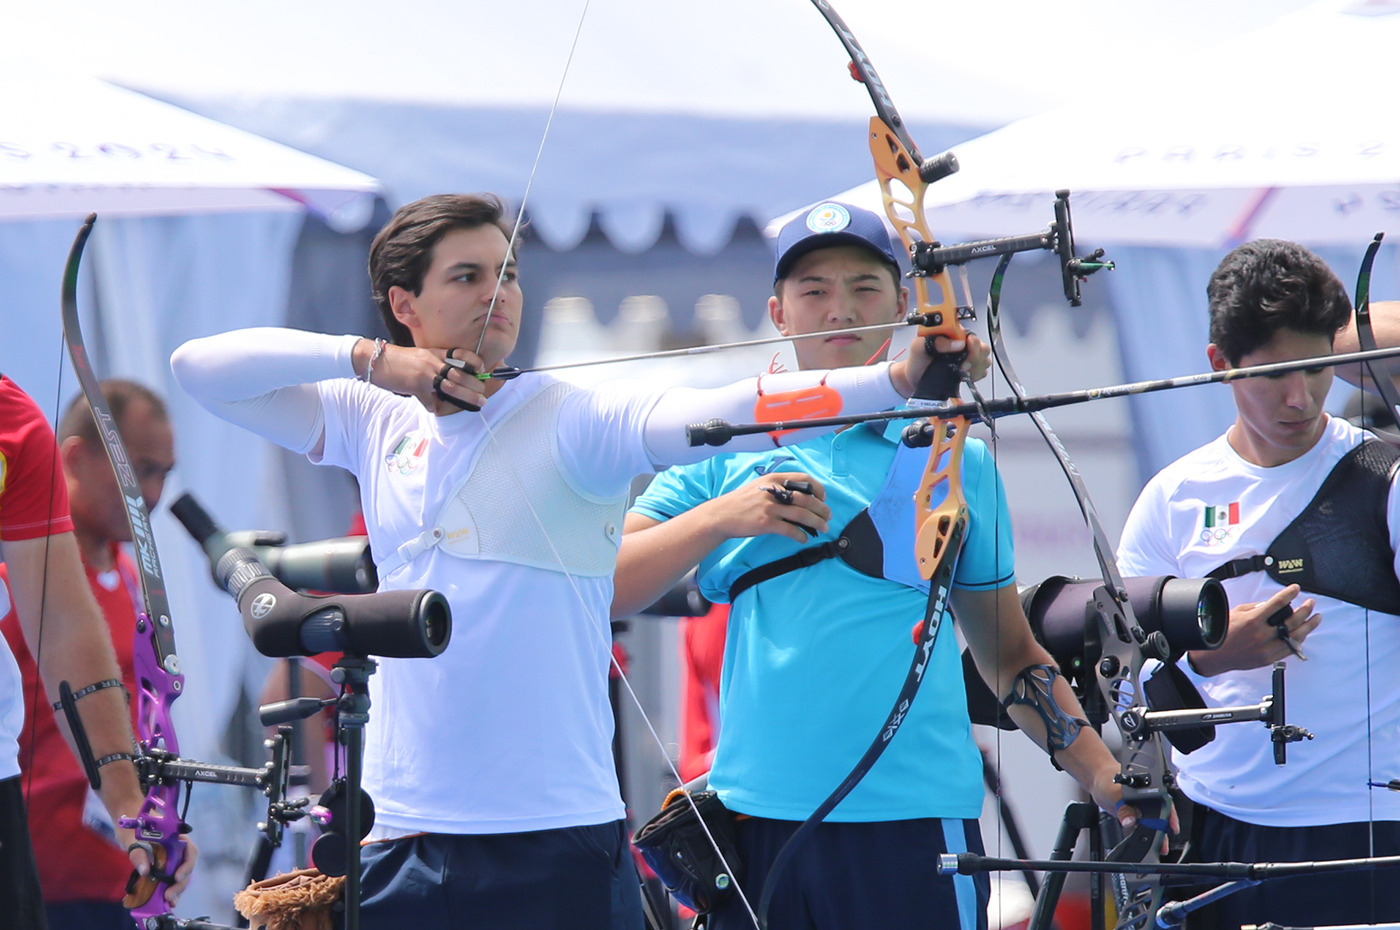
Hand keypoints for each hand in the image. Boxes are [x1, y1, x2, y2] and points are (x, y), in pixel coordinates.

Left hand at [117, 823, 198, 907]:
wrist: (129, 822)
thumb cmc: (134, 827)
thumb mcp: (133, 839)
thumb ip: (139, 854)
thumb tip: (145, 872)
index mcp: (176, 837)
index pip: (189, 851)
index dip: (186, 865)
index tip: (176, 877)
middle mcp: (178, 847)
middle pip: (186, 866)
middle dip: (180, 883)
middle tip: (169, 896)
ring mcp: (172, 856)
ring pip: (180, 873)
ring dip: (176, 888)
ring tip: (169, 901)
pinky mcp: (164, 864)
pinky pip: (171, 876)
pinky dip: (169, 887)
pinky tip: (166, 899)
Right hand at [359, 340, 488, 414]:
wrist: (377, 359)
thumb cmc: (399, 361)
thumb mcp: (420, 358)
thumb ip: (434, 368)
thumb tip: (441, 384)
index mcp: (436, 353)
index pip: (461, 354)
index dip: (474, 361)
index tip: (482, 369)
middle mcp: (433, 361)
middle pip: (461, 373)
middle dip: (475, 384)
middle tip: (483, 394)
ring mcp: (425, 373)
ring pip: (452, 386)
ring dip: (467, 396)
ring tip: (479, 402)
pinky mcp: (416, 385)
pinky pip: (429, 399)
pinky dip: (432, 406)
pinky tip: (435, 410)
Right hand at [698, 473, 829, 543]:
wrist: (721, 514)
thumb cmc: (741, 501)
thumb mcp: (760, 486)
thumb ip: (778, 488)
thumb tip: (801, 498)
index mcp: (774, 479)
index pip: (804, 479)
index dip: (818, 488)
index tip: (823, 498)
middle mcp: (773, 491)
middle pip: (807, 499)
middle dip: (822, 509)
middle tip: (828, 516)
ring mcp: (769, 507)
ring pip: (802, 515)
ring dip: (816, 522)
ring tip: (824, 528)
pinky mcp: (765, 523)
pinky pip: (790, 530)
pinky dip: (800, 535)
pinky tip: (804, 538)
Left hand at [889, 331, 986, 395]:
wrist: (914, 378)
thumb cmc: (916, 360)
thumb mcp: (919, 346)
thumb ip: (936, 341)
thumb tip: (958, 343)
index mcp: (951, 332)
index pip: (971, 333)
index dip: (972, 343)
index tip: (963, 351)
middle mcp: (961, 342)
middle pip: (982, 346)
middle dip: (974, 358)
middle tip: (961, 366)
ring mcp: (966, 355)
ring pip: (985, 359)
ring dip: (975, 367)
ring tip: (961, 371)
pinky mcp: (968, 368)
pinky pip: (982, 370)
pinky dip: (975, 375)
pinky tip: (964, 375)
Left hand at [1088, 764, 1178, 850]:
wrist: (1097, 782)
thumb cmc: (1108, 779)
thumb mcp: (1116, 794)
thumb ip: (1124, 808)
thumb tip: (1130, 820)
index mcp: (1149, 788)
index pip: (1164, 803)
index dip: (1170, 816)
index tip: (1172, 827)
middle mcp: (1148, 798)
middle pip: (1160, 815)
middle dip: (1163, 829)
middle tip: (1164, 842)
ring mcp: (1141, 807)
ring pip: (1152, 822)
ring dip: (1156, 834)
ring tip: (1160, 846)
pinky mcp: (1135, 814)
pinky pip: (1142, 826)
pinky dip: (1144, 833)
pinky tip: (1146, 840)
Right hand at [1188, 584, 1318, 675]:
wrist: (1215, 655)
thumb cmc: (1222, 633)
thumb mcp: (1235, 613)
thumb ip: (1254, 608)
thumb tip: (1269, 605)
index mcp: (1253, 620)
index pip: (1277, 603)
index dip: (1289, 593)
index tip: (1295, 588)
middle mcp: (1262, 635)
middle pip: (1292, 620)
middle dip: (1305, 609)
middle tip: (1310, 602)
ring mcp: (1267, 648)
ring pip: (1296, 636)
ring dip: (1309, 626)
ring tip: (1316, 618)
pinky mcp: (1269, 659)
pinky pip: (1289, 649)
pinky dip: (1299, 640)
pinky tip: (1303, 634)